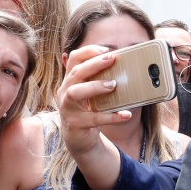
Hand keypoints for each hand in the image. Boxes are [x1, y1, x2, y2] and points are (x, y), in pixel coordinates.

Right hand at [56, 45, 131, 159]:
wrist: (80, 140)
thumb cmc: (88, 112)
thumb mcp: (91, 95)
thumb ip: (99, 81)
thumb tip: (121, 67)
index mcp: (70, 82)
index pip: (74, 60)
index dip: (87, 52)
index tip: (105, 49)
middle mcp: (65, 92)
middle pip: (75, 73)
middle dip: (93, 64)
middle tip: (111, 59)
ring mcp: (67, 108)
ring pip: (75, 93)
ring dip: (94, 86)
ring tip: (113, 85)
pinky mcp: (75, 124)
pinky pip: (93, 119)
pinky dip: (111, 117)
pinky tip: (125, 114)